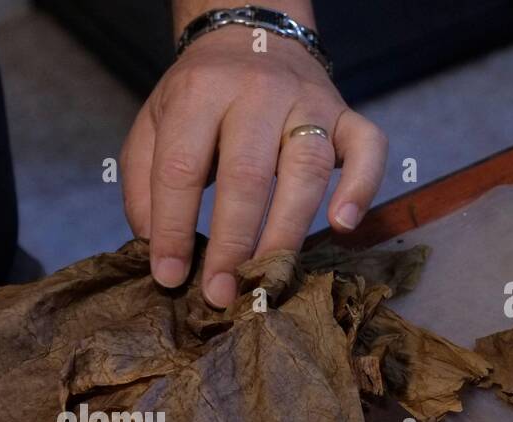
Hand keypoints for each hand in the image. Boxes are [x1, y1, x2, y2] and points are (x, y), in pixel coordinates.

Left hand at [121, 21, 387, 306]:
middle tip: (219, 294)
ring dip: (286, 232)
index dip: (173, 228)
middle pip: (247, 175)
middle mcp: (257, 92)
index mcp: (200, 93)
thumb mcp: (153, 126)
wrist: (251, 37)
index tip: (170, 277)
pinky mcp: (346, 115)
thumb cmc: (199, 98)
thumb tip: (156, 250)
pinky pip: (368, 148)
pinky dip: (361, 187)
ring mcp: (308, 102)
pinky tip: (342, 226)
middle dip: (232, 244)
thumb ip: (144, 185)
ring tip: (267, 278)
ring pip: (307, 169)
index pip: (182, 168)